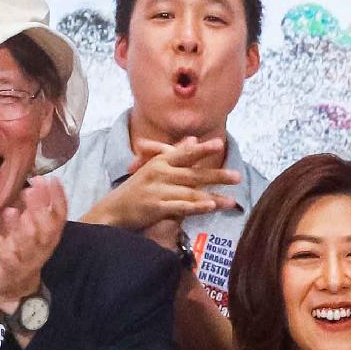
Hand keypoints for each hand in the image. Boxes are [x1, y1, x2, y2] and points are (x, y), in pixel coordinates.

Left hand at [0, 175, 66, 308]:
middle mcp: (43, 247)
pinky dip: (1, 248)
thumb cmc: (22, 255)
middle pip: (46, 226)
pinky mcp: (12, 271)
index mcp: (49, 237)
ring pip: (30, 243)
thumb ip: (29, 213)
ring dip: (22, 227)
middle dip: (40, 207)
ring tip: (12, 210)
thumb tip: (30, 189)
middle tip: (31, 187)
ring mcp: (29, 260)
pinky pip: (8, 259)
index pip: (60, 216)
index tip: (52, 178)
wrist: (16, 289)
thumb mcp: (28, 232)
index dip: (58, 198)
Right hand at [86, 134, 236, 234]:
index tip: (220, 144)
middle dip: (216, 175)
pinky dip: (196, 207)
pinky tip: (210, 207)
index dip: (202, 149)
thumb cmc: (136, 189)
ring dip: (213, 196)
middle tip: (237, 177)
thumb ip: (175, 153)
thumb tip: (193, 139)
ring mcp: (158, 190)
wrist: (113, 210)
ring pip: (190, 192)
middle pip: (193, 174)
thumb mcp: (153, 167)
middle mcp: (160, 173)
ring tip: (231, 201)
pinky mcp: (156, 207)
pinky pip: (180, 207)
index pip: (185, 153)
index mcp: (160, 161)